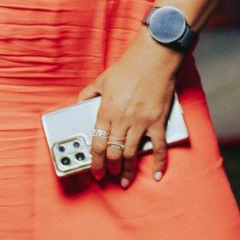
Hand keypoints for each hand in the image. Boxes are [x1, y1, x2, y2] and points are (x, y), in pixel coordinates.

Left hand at [78, 36, 179, 185]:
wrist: (153, 59)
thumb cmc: (129, 67)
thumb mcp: (102, 79)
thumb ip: (89, 93)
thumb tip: (80, 103)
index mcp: (106, 111)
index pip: (97, 143)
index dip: (95, 161)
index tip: (95, 171)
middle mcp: (122, 120)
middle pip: (113, 152)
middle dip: (109, 167)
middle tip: (108, 175)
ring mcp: (141, 122)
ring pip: (131, 153)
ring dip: (127, 170)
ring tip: (124, 180)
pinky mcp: (158, 122)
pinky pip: (158, 147)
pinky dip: (159, 163)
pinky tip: (157, 175)